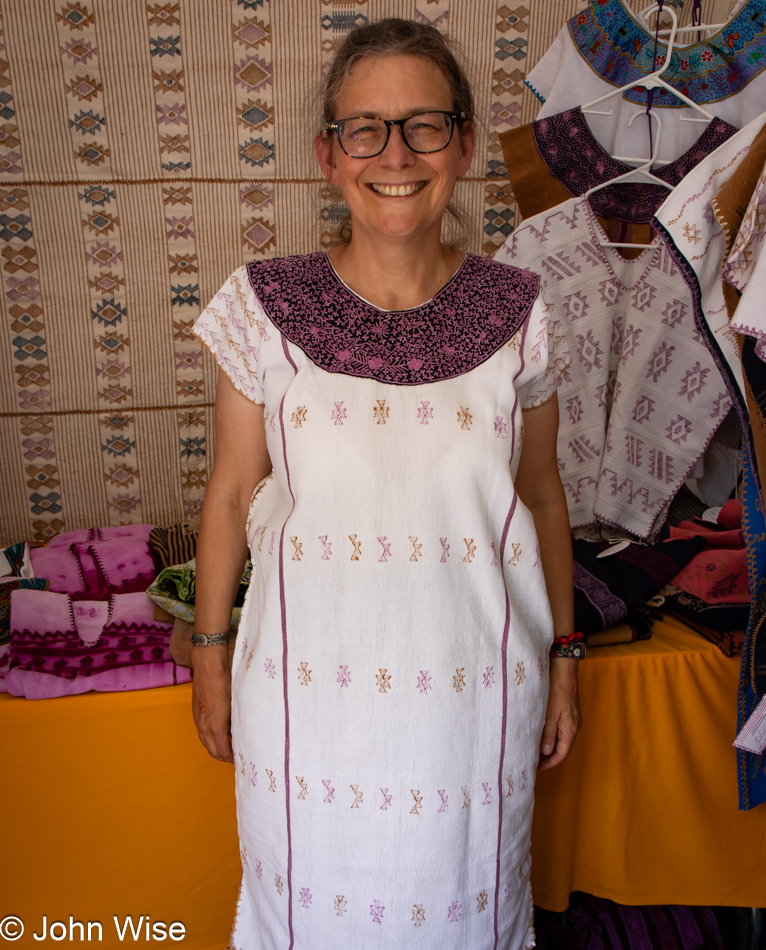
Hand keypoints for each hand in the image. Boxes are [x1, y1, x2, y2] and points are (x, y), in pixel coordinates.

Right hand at [191, 647, 232, 762]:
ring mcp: (198, 719)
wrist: (208, 665)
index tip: (240, 759)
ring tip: (229, 747)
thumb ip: (237, 720)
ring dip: (216, 748)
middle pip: (212, 751)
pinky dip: (210, 738)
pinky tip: (219, 733)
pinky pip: (201, 732)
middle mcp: (204, 726)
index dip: (231, 759)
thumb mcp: (236, 703)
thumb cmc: (225, 681)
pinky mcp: (196, 712)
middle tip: (235, 756)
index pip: (222, 752)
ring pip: (205, 742)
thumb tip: (242, 732)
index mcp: (215, 726)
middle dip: (223, 756)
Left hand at [538, 656, 580, 769]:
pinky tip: (543, 733)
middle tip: (535, 760)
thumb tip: (546, 753)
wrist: (564, 671)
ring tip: (537, 749)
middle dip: (550, 756)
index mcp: (571, 729)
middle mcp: (575, 726)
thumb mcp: (550, 715)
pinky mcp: (570, 712)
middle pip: (563, 748)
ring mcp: (573, 719)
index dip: (550, 763)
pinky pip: (562, 729)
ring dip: (551, 746)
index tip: (537, 767)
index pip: (562, 754)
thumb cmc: (556, 691)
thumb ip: (548, 735)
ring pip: (562, 738)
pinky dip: (553, 736)